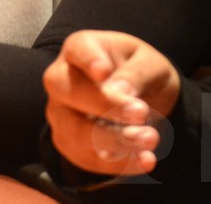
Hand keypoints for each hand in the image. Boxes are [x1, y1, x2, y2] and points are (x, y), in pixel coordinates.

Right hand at [42, 30, 181, 175]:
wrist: (140, 100)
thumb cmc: (139, 72)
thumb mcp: (150, 64)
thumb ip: (136, 73)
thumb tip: (120, 91)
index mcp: (80, 47)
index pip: (78, 50)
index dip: (89, 61)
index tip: (105, 73)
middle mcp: (60, 78)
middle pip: (66, 90)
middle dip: (104, 106)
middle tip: (141, 113)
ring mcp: (60, 112)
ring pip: (75, 131)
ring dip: (115, 141)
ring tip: (150, 139)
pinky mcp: (68, 142)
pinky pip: (86, 158)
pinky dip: (118, 163)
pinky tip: (145, 160)